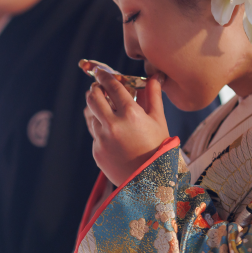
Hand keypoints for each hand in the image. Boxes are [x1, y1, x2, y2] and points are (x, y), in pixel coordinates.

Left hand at [84, 69, 169, 185]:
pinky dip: (102, 130)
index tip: (100, 71)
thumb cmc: (159, 148)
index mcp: (130, 114)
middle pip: (93, 98)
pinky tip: (115, 136)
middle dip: (95, 89)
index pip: (112, 87)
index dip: (104, 76)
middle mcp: (113, 125)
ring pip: (92, 116)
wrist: (152, 181)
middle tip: (98, 87)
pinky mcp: (96, 151)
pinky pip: (95, 134)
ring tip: (111, 114)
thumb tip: (153, 76)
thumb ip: (153, 96)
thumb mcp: (158, 121)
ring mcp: (102, 139)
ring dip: (98, 111)